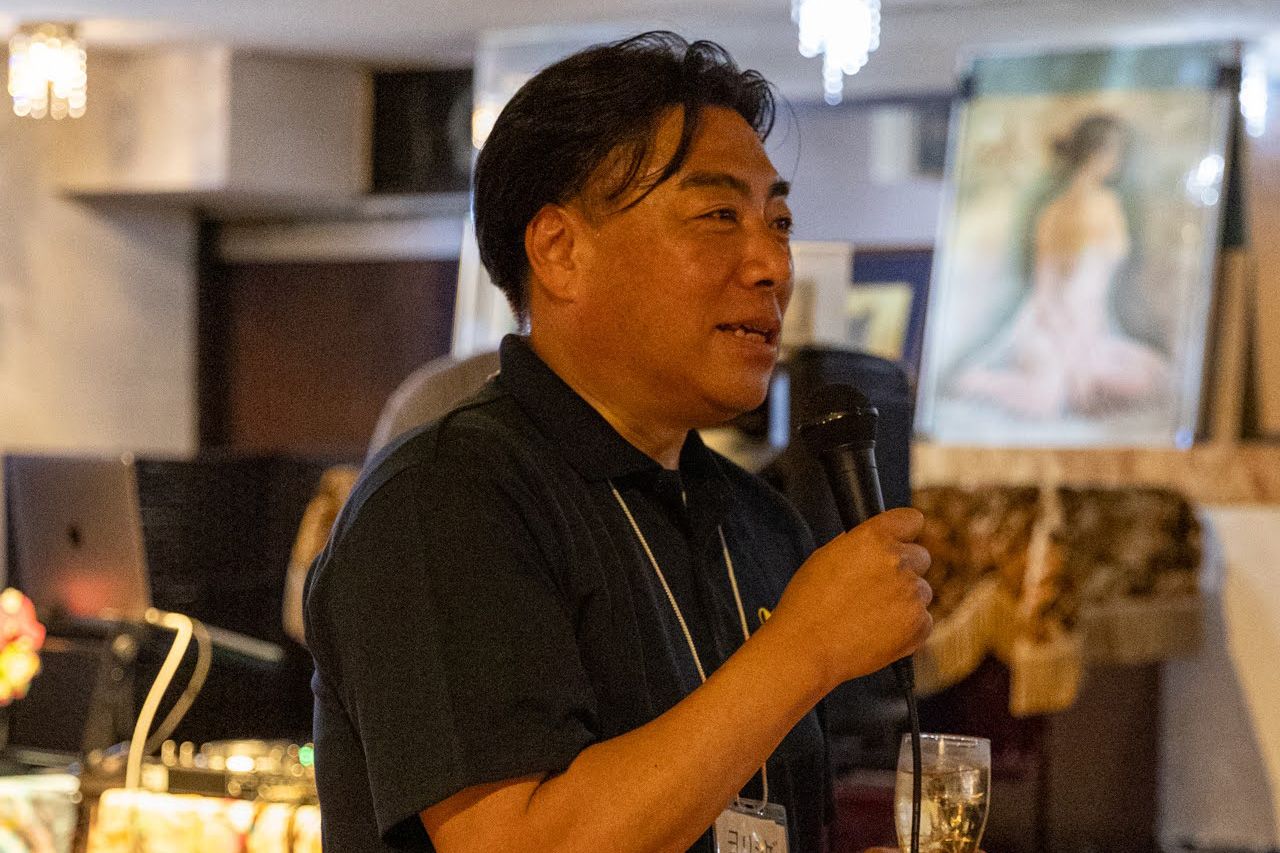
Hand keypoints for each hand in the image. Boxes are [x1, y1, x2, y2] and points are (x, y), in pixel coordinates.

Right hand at [767, 507, 932, 691]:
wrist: (806, 648)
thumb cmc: (807, 604)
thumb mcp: (824, 557)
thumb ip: (857, 545)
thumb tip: (872, 543)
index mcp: (873, 538)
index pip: (911, 520)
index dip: (904, 532)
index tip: (900, 541)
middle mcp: (898, 561)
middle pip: (921, 557)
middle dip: (904, 569)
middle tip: (877, 587)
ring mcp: (911, 594)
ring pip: (921, 591)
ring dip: (904, 600)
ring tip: (871, 615)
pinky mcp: (918, 624)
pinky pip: (923, 620)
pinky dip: (907, 627)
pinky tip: (878, 631)